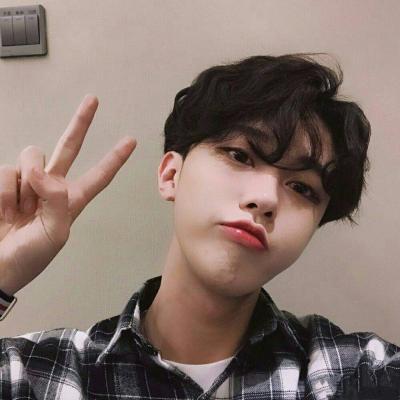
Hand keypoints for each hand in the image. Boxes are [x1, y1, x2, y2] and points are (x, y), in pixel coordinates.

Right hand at [0, 95, 136, 295]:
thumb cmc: (28, 258)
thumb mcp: (55, 234)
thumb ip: (56, 199)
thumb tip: (41, 170)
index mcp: (71, 201)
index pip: (98, 176)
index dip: (114, 159)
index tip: (130, 141)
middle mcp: (51, 187)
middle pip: (69, 147)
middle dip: (81, 123)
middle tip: (94, 99)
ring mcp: (28, 183)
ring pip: (32, 156)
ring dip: (25, 181)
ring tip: (18, 210)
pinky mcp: (5, 183)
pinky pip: (7, 172)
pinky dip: (5, 191)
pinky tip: (4, 209)